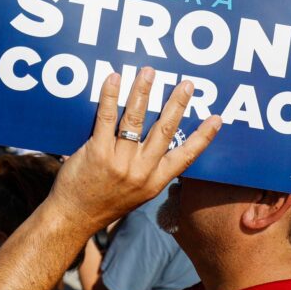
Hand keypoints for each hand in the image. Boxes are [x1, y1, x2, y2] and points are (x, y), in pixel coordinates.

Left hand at [46, 67, 220, 233]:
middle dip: (177, 104)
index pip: (186, 157)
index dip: (203, 137)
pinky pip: (107, 119)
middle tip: (186, 84)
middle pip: (164, 130)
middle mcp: (141, 172)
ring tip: (149, 72)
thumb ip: (149, 170)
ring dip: (143, 91)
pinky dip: (111, 97)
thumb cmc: (105, 202)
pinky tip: (114, 80)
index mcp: (155, 182)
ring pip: (136, 119)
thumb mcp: (137, 193)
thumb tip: (160, 141)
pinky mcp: (96, 153)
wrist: (74, 217)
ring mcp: (119, 162)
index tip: (216, 119)